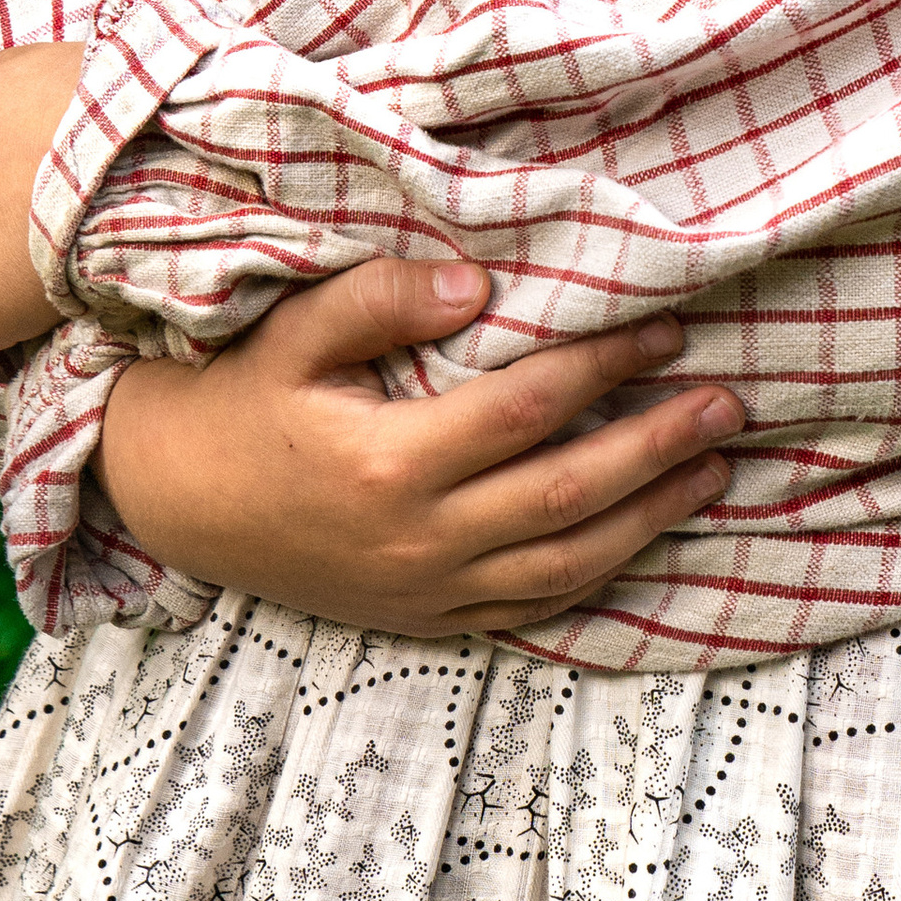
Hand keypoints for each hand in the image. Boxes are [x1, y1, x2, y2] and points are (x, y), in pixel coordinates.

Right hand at [97, 255, 743, 637]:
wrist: (172, 500)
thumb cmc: (238, 400)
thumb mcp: (292, 333)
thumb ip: (379, 298)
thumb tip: (478, 281)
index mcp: (387, 462)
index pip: (527, 408)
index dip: (604, 367)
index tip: (665, 332)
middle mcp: (416, 540)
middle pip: (568, 494)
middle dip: (657, 450)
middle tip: (727, 405)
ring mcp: (424, 590)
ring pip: (565, 564)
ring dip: (650, 517)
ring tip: (714, 470)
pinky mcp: (424, 618)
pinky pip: (530, 608)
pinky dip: (597, 575)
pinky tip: (645, 537)